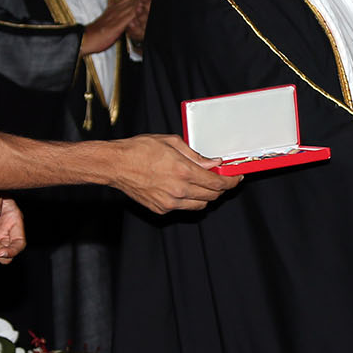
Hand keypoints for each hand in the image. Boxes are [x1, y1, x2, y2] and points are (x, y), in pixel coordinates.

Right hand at [83, 0, 152, 55]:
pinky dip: (135, 13)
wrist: (86, 38)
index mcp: (113, 9)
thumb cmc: (96, 29)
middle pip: (131, 1)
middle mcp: (115, 11)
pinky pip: (128, 19)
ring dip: (141, 1)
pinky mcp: (116, 26)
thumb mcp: (104, 16)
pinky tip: (142, 9)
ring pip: (130, 7)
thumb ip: (109, 8)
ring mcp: (116, 18)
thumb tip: (110, 0)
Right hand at [111, 134, 240, 212]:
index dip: (230, 182)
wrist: (116, 164)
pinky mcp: (161, 209)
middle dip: (221, 188)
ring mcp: (170, 202)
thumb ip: (196, 155)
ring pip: (200, 205)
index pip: (217, 183)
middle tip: (221, 179)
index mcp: (184, 171)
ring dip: (206, 196)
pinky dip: (188, 200)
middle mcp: (179, 190)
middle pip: (212, 196)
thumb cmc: (140, 150)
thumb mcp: (172, 143)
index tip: (235, 178)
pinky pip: (183, 207)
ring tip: (203, 185)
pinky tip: (184, 189)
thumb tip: (213, 163)